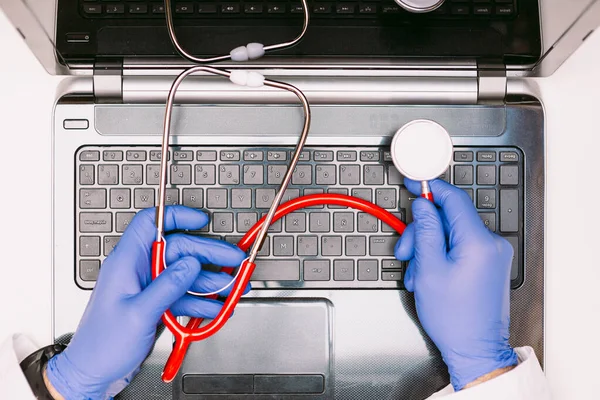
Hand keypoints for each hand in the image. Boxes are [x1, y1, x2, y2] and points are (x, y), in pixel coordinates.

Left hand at [45, 206, 247, 398]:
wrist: (93, 374)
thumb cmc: (101, 345)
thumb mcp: (138, 314)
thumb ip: (167, 286)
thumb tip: (191, 263)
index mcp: (126, 262)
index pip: (150, 224)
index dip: (176, 216)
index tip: (201, 220)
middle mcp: (139, 271)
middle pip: (179, 251)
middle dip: (209, 255)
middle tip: (235, 260)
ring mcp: (149, 288)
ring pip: (186, 276)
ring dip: (212, 282)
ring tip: (234, 289)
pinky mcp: (157, 305)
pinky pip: (185, 297)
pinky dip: (202, 302)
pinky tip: (217, 308)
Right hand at [395, 179, 516, 390]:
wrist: (475, 350)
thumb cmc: (454, 318)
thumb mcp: (429, 269)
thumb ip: (424, 231)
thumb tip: (423, 205)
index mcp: (478, 241)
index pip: (453, 199)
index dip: (430, 188)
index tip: (414, 183)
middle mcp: (491, 244)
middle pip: (448, 219)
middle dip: (421, 232)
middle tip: (405, 251)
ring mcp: (491, 255)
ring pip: (451, 234)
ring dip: (428, 248)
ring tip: (417, 273)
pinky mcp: (488, 265)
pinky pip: (459, 248)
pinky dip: (440, 257)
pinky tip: (428, 276)